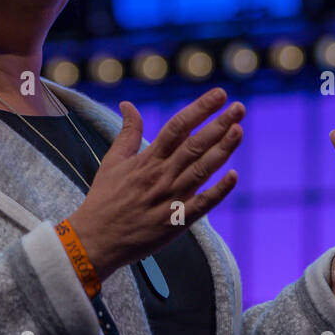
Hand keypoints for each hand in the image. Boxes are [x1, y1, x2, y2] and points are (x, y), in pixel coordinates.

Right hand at [67, 88, 243, 279]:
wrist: (95, 240)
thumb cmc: (104, 199)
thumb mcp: (112, 161)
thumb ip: (127, 133)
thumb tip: (127, 104)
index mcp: (147, 160)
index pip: (178, 127)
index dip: (200, 109)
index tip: (220, 94)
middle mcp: (161, 176)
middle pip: (195, 145)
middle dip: (219, 124)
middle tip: (239, 108)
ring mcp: (170, 199)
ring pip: (202, 170)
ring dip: (222, 150)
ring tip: (239, 130)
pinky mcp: (176, 222)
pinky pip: (202, 205)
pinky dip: (218, 191)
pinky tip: (234, 176)